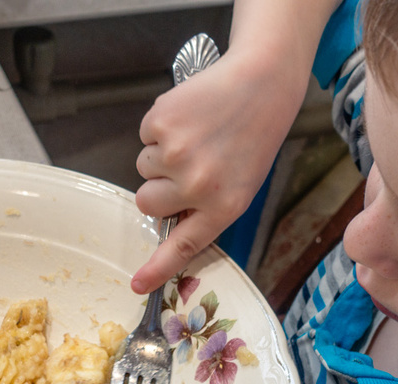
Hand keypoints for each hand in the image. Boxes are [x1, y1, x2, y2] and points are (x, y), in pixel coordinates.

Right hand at [132, 49, 309, 293]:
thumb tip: (169, 218)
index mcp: (223, 206)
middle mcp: (198, 186)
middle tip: (184, 166)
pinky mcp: (161, 124)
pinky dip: (159, 126)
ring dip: (160, 153)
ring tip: (195, 135)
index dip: (157, 268)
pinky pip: (144, 136)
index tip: (137, 285)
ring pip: (142, 167)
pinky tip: (188, 115)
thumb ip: (207, 206)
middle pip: (147, 202)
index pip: (183, 246)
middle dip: (156, 187)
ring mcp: (177, 155)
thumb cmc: (252, 136)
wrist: (260, 83)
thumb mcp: (241, 184)